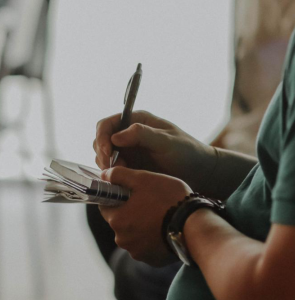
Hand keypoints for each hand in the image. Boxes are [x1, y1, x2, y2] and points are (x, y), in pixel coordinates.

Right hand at [94, 110, 215, 191]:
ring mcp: (127, 150)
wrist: (198, 172)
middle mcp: (128, 134)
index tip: (108, 153)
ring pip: (102, 155)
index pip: (107, 124)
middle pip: (100, 140)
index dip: (102, 137)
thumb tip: (116, 136)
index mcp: (136, 121)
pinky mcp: (129, 166)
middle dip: (103, 154)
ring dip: (106, 165)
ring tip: (123, 173)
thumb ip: (142, 135)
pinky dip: (111, 174)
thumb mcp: (167, 141)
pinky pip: (111, 168)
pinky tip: (124, 178)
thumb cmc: (187, 152)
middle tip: (113, 168)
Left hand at [99, 166, 191, 265]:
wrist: (196, 227)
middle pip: (120, 221)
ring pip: (133, 235)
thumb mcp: (143, 179)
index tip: (130, 193)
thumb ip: (120, 175)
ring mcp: (137, 252)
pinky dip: (152, 240)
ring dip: (141, 227)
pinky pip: (146, 247)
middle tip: (150, 203)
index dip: (116, 197)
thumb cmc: (168, 199)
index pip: (105, 206)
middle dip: (130, 212)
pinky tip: (165, 230)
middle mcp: (122, 239)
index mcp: (116, 219)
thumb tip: (104, 175)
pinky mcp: (151, 260)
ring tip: (161, 217)